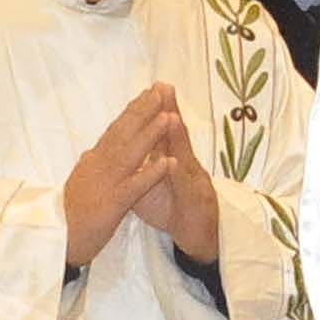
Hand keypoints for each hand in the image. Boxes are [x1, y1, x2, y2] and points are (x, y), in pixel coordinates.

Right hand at [65, 86, 179, 270]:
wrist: (56, 240)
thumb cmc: (69, 215)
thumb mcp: (79, 182)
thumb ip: (89, 166)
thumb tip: (93, 150)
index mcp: (92, 160)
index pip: (115, 130)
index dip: (133, 111)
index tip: (148, 93)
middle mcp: (98, 165)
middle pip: (123, 133)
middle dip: (143, 112)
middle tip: (161, 91)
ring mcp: (105, 183)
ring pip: (131, 153)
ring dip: (150, 134)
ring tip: (168, 116)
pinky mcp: (112, 204)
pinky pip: (136, 186)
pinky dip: (153, 173)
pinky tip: (169, 162)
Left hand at [129, 105, 221, 264]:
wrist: (196, 233)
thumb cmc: (172, 206)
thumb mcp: (152, 182)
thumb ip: (142, 163)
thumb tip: (124, 148)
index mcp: (169, 159)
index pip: (161, 132)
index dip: (153, 111)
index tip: (147, 89)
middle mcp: (183, 164)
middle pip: (175, 136)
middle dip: (169, 110)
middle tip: (162, 87)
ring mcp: (191, 180)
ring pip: (183, 157)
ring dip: (177, 136)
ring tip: (170, 114)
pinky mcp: (195, 200)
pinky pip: (184, 189)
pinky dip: (178, 176)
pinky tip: (174, 163)